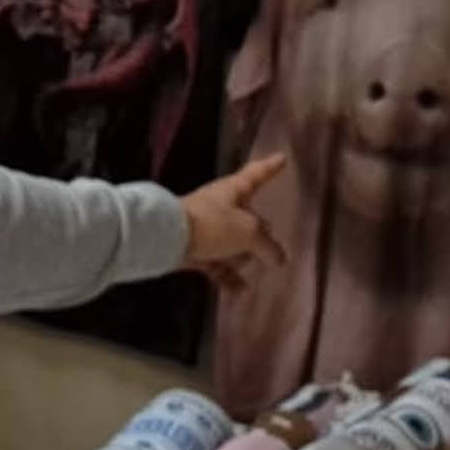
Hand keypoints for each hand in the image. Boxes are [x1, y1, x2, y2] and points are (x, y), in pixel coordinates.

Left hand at [180, 154, 286, 290]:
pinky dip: (227, 276)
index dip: (270, 167)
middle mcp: (220, 206)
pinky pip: (216, 263)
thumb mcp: (249, 233)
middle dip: (259, 232)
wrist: (167, 239)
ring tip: (253, 272)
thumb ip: (267, 245)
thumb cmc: (213, 224)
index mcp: (234, 190)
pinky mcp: (194, 248)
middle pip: (247, 217)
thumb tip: (280, 259)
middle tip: (271, 247)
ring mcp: (206, 228)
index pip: (257, 174)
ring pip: (232, 243)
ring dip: (242, 258)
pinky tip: (239, 291)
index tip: (281, 158)